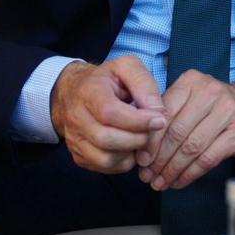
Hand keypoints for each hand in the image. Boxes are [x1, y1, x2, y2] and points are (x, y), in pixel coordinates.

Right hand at [50, 56, 166, 173]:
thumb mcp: (127, 67)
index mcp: (89, 92)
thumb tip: (157, 110)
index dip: (138, 121)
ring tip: (144, 137)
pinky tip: (132, 147)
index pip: (110, 113)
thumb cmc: (107, 79)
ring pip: (106, 158)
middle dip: (139, 138)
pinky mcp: (79, 156)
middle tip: (155, 130)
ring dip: (132, 152)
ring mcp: (75, 140)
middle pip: (107, 139)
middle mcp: (76, 118)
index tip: (160, 120)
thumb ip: (144, 83)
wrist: (75, 92)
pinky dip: (124, 162)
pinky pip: (105, 168)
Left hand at [137, 71, 234, 191]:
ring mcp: (228, 111)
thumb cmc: (215, 108)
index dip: (150, 141)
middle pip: (177, 132)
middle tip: (148, 176)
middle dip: (159, 159)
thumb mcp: (192, 99)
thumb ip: (168, 116)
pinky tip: (180, 181)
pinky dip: (190, 174)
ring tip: (161, 182)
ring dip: (173, 170)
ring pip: (191, 148)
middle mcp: (210, 92)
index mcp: (192, 81)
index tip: (141, 160)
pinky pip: (208, 158)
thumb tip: (142, 151)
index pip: (164, 114)